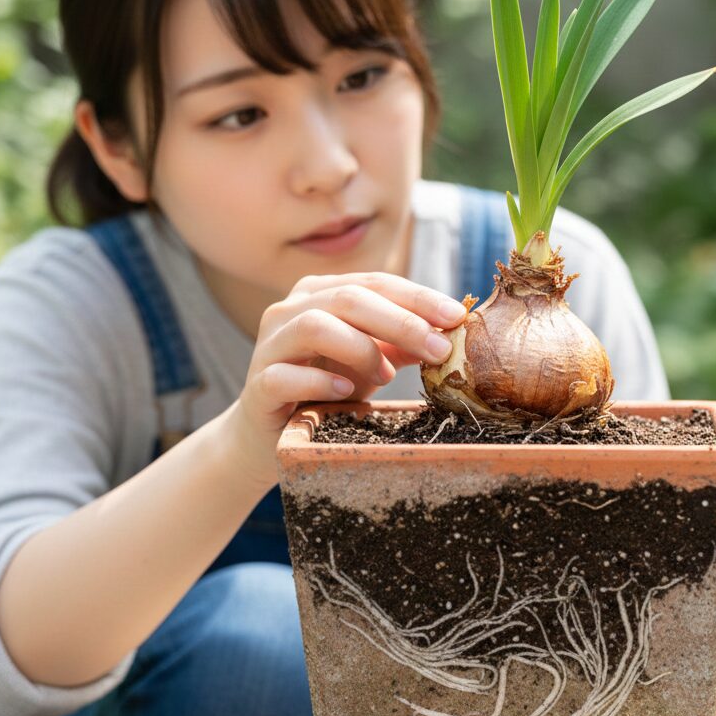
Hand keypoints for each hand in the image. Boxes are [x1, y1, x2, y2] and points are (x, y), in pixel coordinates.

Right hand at [222, 272, 466, 488]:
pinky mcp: (258, 384)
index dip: (419, 297)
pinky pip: (284, 375)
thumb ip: (402, 344)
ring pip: (314, 326)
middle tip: (439, 349)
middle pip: (349, 298)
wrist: (271, 433)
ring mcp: (270, 345)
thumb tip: (451, 334)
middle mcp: (290, 309)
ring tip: (387, 375)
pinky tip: (345, 392)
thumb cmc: (326, 388)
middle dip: (401, 322)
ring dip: (361, 348)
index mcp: (321, 293)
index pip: (376, 282)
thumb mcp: (371, 361)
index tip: (457, 316)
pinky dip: (319, 382)